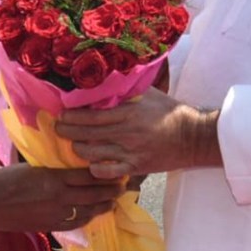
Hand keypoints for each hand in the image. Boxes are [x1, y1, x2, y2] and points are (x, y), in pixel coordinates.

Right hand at [0, 164, 123, 232]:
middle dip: (110, 191)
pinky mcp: (49, 225)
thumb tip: (64, 162)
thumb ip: (50, 166)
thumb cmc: (4, 180)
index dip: (104, 174)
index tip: (115, 169)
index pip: (87, 176)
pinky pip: (75, 223)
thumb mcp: (29, 166)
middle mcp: (59, 197)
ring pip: (87, 211)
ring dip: (102, 206)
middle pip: (93, 194)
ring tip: (112, 202)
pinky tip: (92, 214)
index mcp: (53, 178)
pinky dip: (87, 218)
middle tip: (123, 187)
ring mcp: (55, 214)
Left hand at [55, 88, 218, 178]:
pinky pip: (109, 172)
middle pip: (88, 134)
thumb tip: (104, 78)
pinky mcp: (136, 167)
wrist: (191, 137)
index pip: (92, 115)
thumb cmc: (168, 111)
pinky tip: (91, 164)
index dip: (73, 116)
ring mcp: (130, 152)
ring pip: (94, 154)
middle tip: (58, 128)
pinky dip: (96, 169)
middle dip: (68, 131)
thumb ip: (126, 88)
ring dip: (79, 149)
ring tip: (73, 143)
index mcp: (128, 112)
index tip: (62, 113)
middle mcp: (126, 133)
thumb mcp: (147, 93)